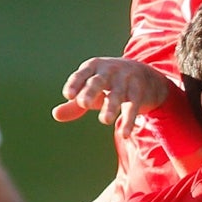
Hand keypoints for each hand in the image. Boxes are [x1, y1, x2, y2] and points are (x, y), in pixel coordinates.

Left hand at [51, 57, 172, 136]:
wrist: (146, 75)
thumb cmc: (110, 84)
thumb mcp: (93, 90)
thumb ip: (75, 104)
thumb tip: (55, 115)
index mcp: (94, 67)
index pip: (82, 74)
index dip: (75, 83)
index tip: (68, 96)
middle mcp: (110, 71)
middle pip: (99, 81)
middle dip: (91, 91)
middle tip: (83, 104)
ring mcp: (126, 80)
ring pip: (117, 94)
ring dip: (111, 106)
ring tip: (104, 120)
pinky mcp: (139, 92)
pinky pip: (133, 106)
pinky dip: (129, 120)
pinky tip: (124, 134)